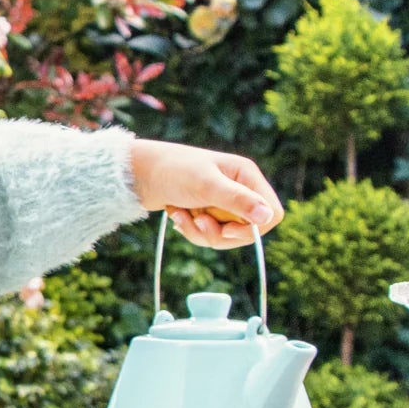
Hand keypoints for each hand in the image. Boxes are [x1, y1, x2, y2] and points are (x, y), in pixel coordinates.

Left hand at [129, 140, 284, 249]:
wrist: (136, 172)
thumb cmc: (171, 171)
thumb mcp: (205, 185)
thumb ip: (237, 200)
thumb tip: (268, 216)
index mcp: (246, 176)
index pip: (271, 214)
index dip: (253, 229)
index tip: (227, 230)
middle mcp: (238, 188)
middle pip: (247, 230)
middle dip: (219, 233)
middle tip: (197, 222)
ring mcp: (221, 201)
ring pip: (225, 236)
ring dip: (200, 232)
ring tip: (180, 216)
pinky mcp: (205, 211)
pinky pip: (207, 234)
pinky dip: (190, 230)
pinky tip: (176, 215)